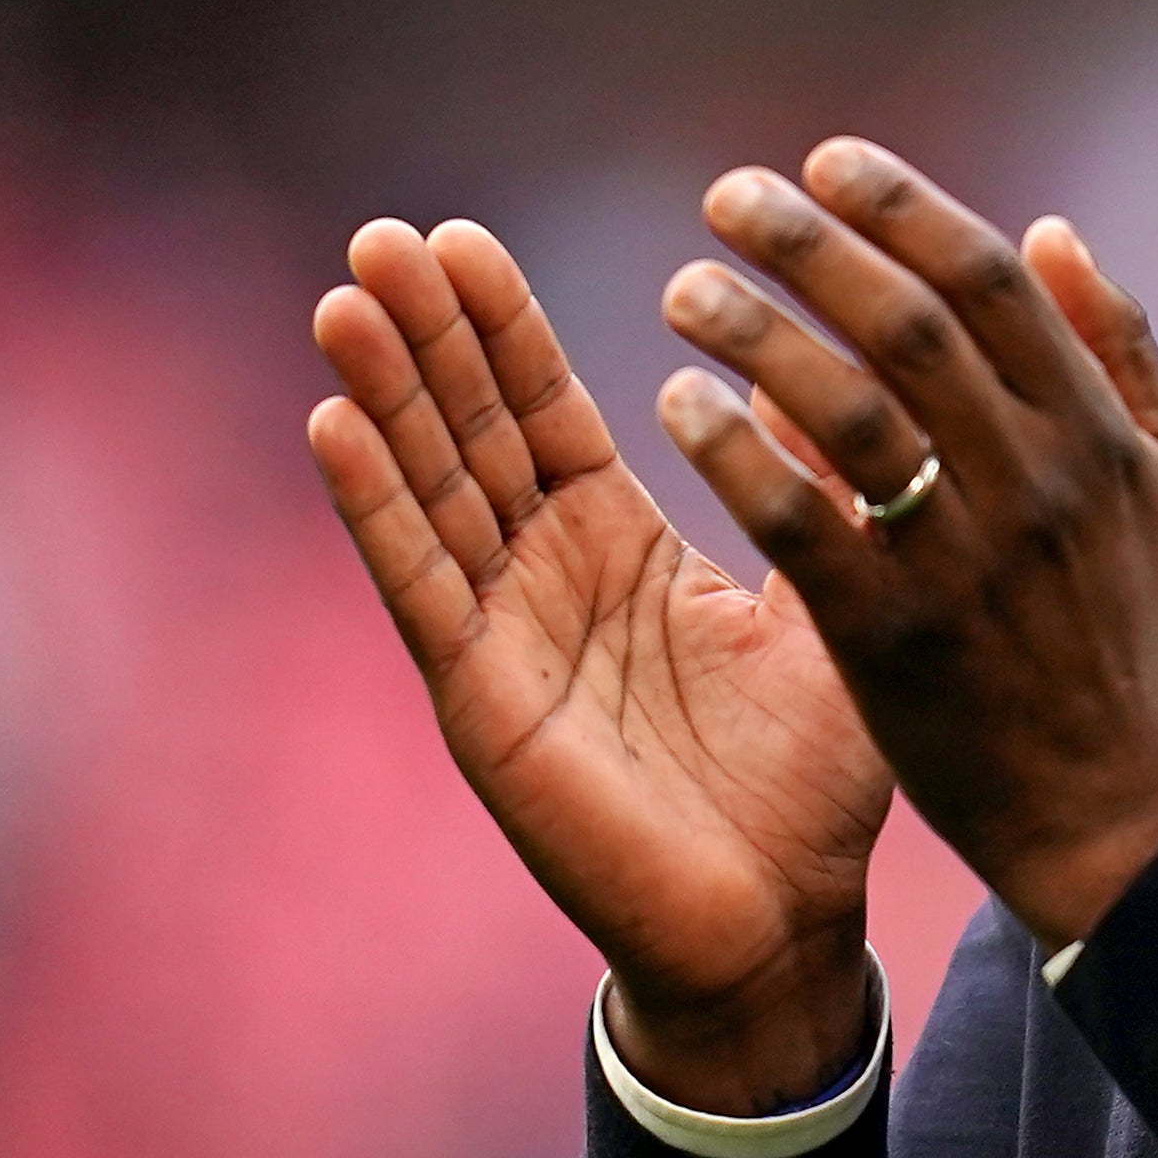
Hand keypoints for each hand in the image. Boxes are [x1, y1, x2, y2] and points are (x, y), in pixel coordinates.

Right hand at [307, 217, 890, 1113]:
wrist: (783, 924)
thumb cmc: (809, 783)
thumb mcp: (824, 606)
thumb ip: (813, 494)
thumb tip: (815, 376)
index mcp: (617, 547)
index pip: (541, 412)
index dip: (500, 329)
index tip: (459, 238)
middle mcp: (543, 581)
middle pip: (469, 432)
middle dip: (426, 336)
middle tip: (383, 233)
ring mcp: (502, 638)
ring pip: (432, 491)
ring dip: (383, 396)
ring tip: (344, 297)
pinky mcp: (482, 701)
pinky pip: (422, 586)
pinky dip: (376, 506)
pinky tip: (334, 425)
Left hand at [651, 143, 1157, 947]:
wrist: (1114, 807)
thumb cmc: (1128, 634)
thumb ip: (1121, 348)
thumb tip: (1049, 229)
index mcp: (1097, 432)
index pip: (992, 283)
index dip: (905, 207)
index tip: (826, 159)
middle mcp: (1038, 482)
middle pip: (911, 327)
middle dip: (812, 247)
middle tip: (727, 197)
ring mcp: (965, 561)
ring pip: (849, 414)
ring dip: (758, 335)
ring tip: (685, 287)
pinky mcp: (895, 638)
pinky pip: (801, 522)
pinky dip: (737, 453)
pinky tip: (678, 404)